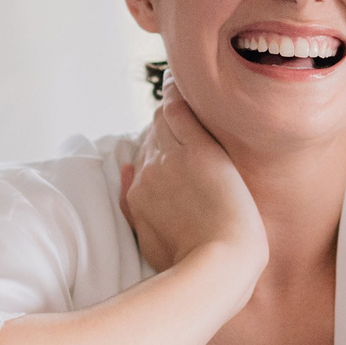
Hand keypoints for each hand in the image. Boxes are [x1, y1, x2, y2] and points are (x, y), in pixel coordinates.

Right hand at [121, 86, 266, 279]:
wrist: (220, 265)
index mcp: (138, 195)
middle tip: (180, 110)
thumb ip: (134, 208)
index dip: (157, 147)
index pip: (142, 157)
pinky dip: (177, 93)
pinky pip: (180, 110)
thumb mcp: (150, 241)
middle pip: (152, 135)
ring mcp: (171, 159)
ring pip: (164, 118)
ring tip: (179, 85)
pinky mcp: (198, 151)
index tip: (170, 140)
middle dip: (165, 124)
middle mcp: (148, 172)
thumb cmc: (193, 261)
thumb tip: (125, 172)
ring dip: (172, 103)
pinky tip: (178, 79)